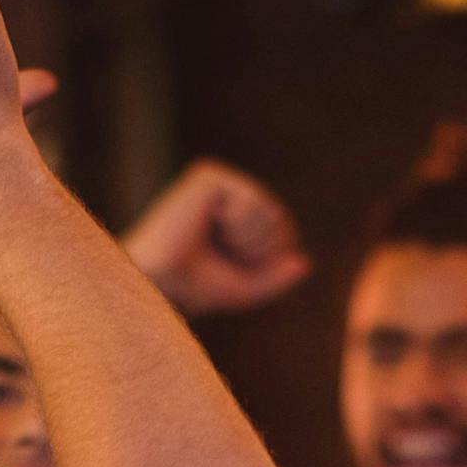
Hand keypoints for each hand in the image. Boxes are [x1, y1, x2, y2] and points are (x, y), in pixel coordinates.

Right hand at [121, 159, 311, 316]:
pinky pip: (251, 199)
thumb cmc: (193, 289)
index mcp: (231, 216)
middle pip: (279, 218)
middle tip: (220, 254)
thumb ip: (275, 277)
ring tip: (213, 241)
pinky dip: (237, 223)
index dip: (266, 258)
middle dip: (259, 249)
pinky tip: (207, 224)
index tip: (229, 265)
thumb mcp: (245, 288)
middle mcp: (224, 194)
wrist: (161, 285)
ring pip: (269, 210)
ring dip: (248, 239)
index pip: (280, 231)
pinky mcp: (207, 176)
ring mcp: (215, 182)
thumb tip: (305, 263)